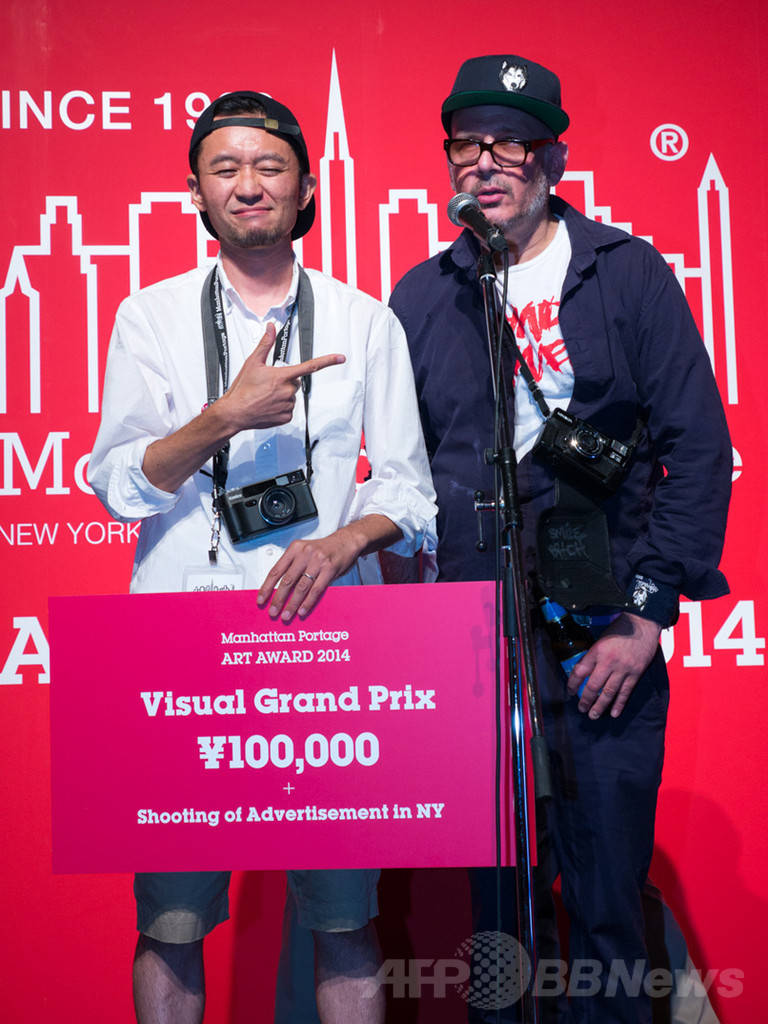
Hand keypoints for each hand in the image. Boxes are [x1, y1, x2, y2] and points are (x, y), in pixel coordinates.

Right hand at [220, 323, 344, 432]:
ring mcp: (288, 405)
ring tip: (265, 397)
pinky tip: (268, 406)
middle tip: (268, 385)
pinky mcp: (286, 417)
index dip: (328, 361)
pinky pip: (289, 409)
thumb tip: (271, 327)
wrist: (235, 413)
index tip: (341, 358)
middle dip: (286, 381)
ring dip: (282, 395)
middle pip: (296, 381)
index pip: (310, 366)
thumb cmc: (243, 388)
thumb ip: (265, 344)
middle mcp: (288, 391)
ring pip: (292, 396)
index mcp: (282, 376)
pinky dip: (281, 407)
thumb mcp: (253, 363)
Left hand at [256, 533, 360, 622]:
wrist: (347, 542)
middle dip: (278, 599)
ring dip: (292, 604)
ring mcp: (318, 561)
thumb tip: (280, 589)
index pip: (276, 570)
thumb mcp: (305, 552)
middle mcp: (305, 554)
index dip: (267, 587)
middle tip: (273, 611)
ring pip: (301, 587)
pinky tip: (302, 610)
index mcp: (295, 549)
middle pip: (287, 581)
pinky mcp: (329, 569)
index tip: (261, 599)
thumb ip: (294, 567)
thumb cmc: (325, 549)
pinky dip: (308, 602)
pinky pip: (316, 590)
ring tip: (286, 614)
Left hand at [567, 612, 661, 718]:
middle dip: (586, 700)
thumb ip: (594, 654)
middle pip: (594, 686)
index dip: (573, 684)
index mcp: (597, 651)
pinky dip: (619, 704)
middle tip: (581, 709)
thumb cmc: (620, 629)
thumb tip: (584, 670)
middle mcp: (609, 661)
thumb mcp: (601, 638)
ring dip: (600, 706)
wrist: (643, 624)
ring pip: (609, 692)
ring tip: (593, 715)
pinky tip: (614, 713)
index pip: (580, 671)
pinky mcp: (636, 673)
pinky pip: (626, 692)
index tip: (570, 691)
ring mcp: (623, 668)